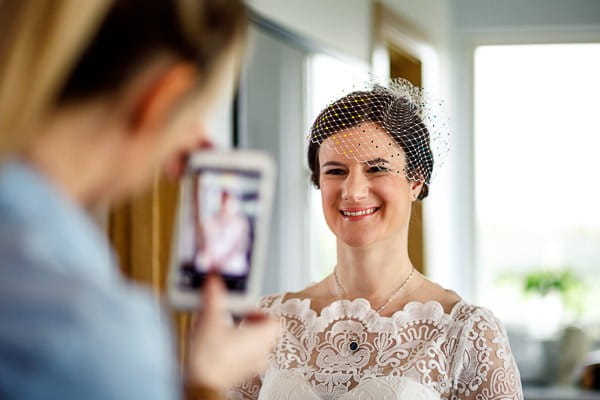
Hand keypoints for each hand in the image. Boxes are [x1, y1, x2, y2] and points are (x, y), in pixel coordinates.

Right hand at [188, 274, 279, 389]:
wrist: (199, 385)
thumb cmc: (210, 358)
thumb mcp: (210, 318)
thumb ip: (214, 296)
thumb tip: (214, 281)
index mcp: (263, 337)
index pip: (273, 320)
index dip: (259, 311)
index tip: (244, 308)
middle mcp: (262, 353)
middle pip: (264, 332)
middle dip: (248, 322)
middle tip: (232, 316)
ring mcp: (251, 367)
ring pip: (253, 346)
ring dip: (241, 336)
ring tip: (222, 330)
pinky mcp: (239, 375)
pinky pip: (243, 358)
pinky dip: (234, 350)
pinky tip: (216, 346)